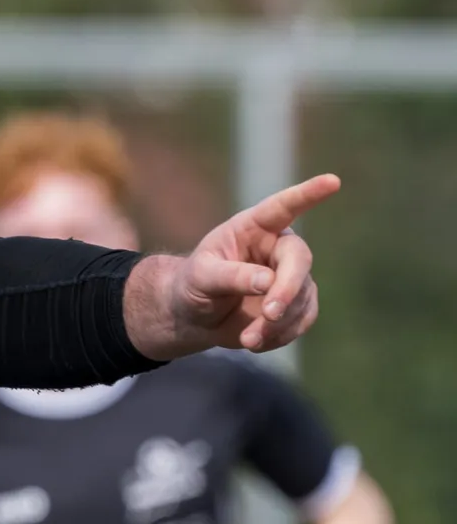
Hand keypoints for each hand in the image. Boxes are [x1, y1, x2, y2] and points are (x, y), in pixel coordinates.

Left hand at [126, 174, 340, 360]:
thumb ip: (230, 276)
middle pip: (299, 260)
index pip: (282, 207)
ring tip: (247, 339)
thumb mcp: (200, 278)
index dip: (307, 194)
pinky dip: (280, 335)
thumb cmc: (192, 286)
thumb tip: (267, 281)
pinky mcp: (296, 304)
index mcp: (252, 228)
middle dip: (286, 289)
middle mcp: (277, 248)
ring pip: (301, 297)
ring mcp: (290, 276)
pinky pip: (302, 319)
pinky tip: (254, 341)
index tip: (332, 181)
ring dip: (277, 322)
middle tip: (269, 313)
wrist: (193, 317)